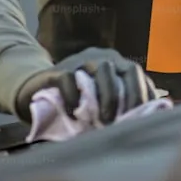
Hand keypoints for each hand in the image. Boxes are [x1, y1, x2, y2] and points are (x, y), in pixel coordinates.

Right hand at [13, 47, 157, 124]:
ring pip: (100, 69)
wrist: (35, 90)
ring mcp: (78, 60)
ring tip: (103, 121)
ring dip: (105, 96)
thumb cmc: (76, 100)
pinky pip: (68, 79)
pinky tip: (73, 115)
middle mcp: (99, 57)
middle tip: (122, 120)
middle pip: (122, 69)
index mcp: (114, 63)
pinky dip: (73, 98)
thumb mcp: (99, 101)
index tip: (146, 116)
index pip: (135, 72)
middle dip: (126, 95)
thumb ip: (119, 105)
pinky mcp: (56, 70)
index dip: (143, 92)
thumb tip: (143, 122)